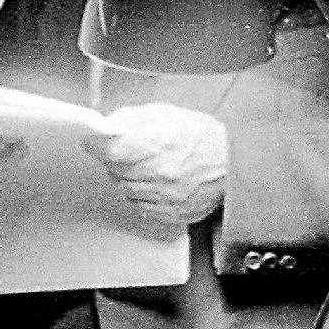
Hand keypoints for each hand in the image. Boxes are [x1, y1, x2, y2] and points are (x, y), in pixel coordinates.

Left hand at [88, 103, 227, 234]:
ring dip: (130, 178)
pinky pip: (141, 207)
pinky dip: (144, 195)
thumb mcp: (167, 114)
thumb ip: (132, 118)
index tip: (94, 140)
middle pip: (114, 172)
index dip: (97, 144)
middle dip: (117, 160)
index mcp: (157, 144)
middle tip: (134, 151)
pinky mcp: (170, 215)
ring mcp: (164, 198)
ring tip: (151, 166)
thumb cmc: (203, 137)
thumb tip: (106, 126)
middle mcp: (159, 174)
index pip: (108, 150)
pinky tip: (159, 183)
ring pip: (125, 190)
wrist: (235, 164)